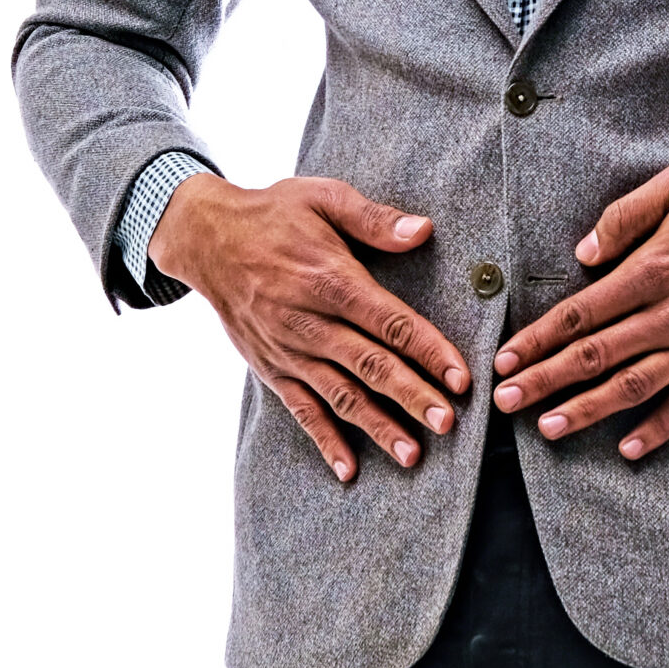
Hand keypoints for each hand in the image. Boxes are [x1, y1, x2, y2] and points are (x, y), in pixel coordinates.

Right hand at [153, 175, 471, 482]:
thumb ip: (373, 218)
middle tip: (449, 423)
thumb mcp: (323, 197)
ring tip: (413, 454)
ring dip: (378, 427)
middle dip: (412, 397)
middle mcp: (310, 322)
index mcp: (330, 279)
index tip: (460, 377)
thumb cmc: (274, 213)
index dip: (428, 350)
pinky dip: (324, 442)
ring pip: (341, 396)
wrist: (208, 238)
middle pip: (370, 366)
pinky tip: (348, 470)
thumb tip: (423, 230)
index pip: (389, 321)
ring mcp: (289, 351)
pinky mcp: (272, 368)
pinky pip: (301, 410)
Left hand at [490, 160, 668, 460]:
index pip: (580, 312)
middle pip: (595, 355)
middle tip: (504, 403)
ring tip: (548, 428)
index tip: (506, 359)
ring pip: (632, 387)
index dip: (538, 339)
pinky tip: (628, 449)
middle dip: (544, 382)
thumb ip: (628, 215)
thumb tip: (584, 253)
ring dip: (585, 410)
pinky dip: (657, 430)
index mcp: (655, 267)